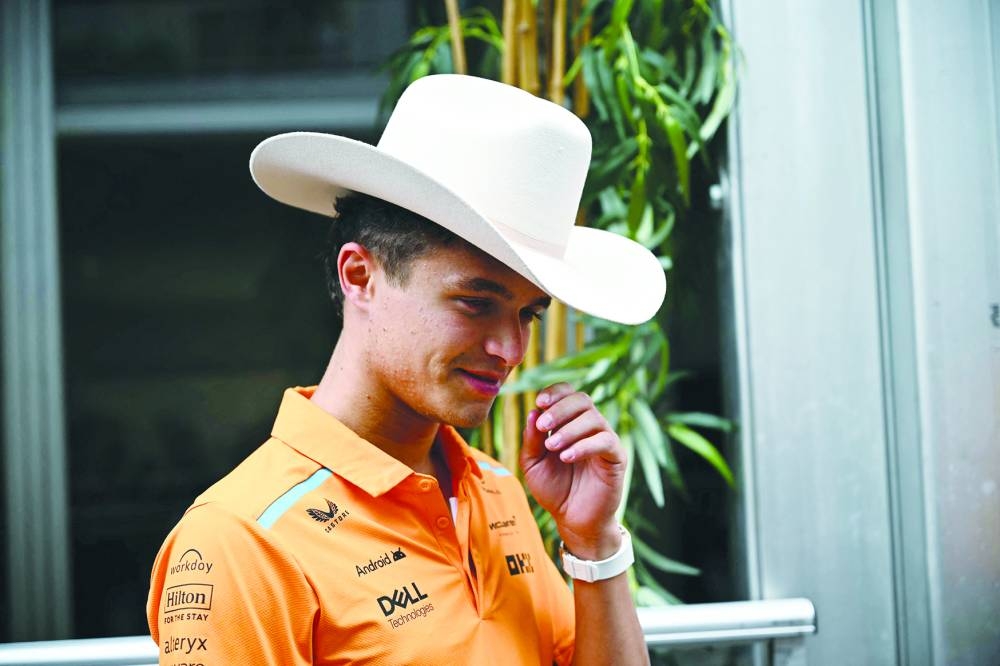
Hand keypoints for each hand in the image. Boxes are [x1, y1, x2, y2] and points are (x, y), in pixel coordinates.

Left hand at [520, 383, 626, 558]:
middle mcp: (589, 427)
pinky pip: (605, 441)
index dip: (555, 392)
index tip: (540, 402)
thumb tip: (533, 412)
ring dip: (569, 429)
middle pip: (582, 400)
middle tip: (543, 426)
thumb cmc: (554, 490)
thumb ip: (532, 440)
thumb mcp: (533, 464)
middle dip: (560, 409)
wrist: (573, 520)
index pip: (567, 394)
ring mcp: (605, 440)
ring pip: (594, 418)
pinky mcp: (617, 457)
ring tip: (553, 447)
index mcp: (569, 422)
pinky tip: (567, 457)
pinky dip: (585, 445)